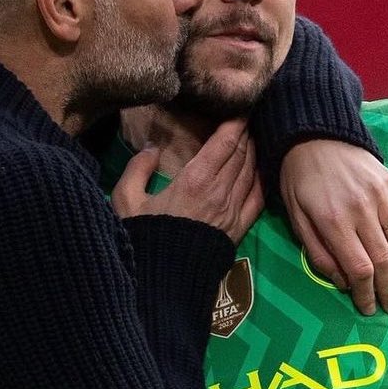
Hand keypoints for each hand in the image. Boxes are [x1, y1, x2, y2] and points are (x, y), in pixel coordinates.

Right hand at [112, 119, 263, 245]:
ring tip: (252, 138)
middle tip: (246, 118)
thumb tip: (151, 149)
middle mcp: (220, 192)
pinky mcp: (239, 228)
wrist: (163, 280)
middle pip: (242, 153)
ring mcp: (233, 211)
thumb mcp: (126, 200)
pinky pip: (258, 198)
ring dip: (254, 152)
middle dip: (245, 133)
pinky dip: (261, 179)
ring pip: (251, 172)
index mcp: (195, 180)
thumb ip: (137, 169)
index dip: (235, 122)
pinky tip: (260, 169)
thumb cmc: (143, 237)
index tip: (239, 108)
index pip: (225, 143)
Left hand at [279, 140, 387, 315]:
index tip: (367, 308)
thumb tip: (344, 282)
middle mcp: (363, 210)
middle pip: (384, 261)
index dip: (366, 294)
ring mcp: (382, 195)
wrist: (315, 135)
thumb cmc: (299, 181)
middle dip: (387, 289)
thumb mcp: (297, 219)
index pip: (360, 269)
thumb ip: (319, 253)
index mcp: (335, 222)